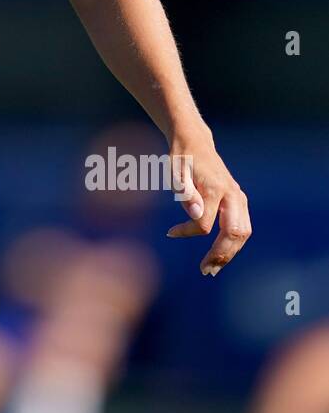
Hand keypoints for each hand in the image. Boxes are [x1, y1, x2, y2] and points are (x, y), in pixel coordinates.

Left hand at [166, 136, 251, 274]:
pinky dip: (233, 244)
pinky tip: (220, 254)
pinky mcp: (239, 201)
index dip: (187, 232)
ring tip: (213, 267)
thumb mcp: (174, 171)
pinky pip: (242, 227)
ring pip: (243, 232)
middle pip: (234, 233)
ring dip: (230, 253)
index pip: (204, 224)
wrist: (194, 141)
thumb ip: (184, 192)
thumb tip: (196, 216)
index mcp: (215, 188)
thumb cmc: (181, 157)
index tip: (170, 233)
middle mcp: (232, 194)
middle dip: (221, 255)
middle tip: (205, 270)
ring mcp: (238, 197)